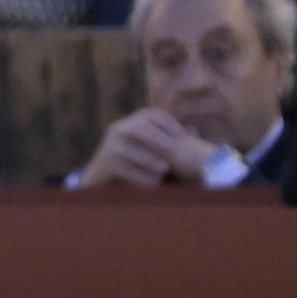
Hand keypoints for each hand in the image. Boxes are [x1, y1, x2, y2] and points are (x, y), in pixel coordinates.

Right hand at [76, 108, 210, 187]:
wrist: (102, 174)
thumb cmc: (134, 157)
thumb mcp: (150, 144)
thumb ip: (170, 138)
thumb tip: (193, 132)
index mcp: (133, 121)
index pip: (153, 114)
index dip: (170, 123)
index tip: (184, 135)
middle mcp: (119, 129)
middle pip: (138, 127)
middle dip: (156, 137)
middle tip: (172, 149)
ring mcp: (110, 147)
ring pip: (129, 150)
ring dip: (149, 159)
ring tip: (164, 169)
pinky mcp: (106, 164)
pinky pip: (124, 170)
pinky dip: (140, 177)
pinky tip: (154, 183)